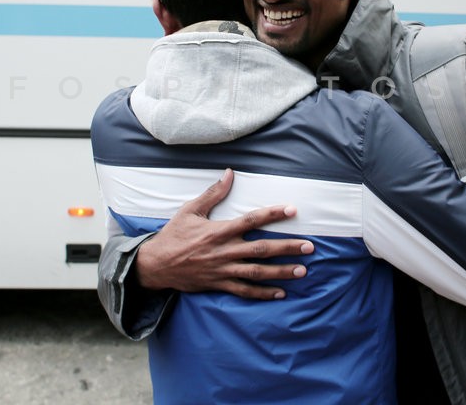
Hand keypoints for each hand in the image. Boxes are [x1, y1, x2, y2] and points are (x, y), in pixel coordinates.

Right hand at [134, 168, 313, 298]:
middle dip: (287, 248)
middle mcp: (224, 251)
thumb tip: (230, 173)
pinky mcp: (219, 284)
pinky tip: (280, 293)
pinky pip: (245, 291)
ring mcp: (223, 270)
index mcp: (219, 231)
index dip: (272, 214)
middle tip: (309, 247)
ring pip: (257, 272)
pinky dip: (263, 293)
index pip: (251, 220)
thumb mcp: (190, 210)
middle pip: (261, 249)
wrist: (155, 266)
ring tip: (302, 270)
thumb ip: (213, 193)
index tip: (292, 210)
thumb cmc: (174, 235)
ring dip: (281, 272)